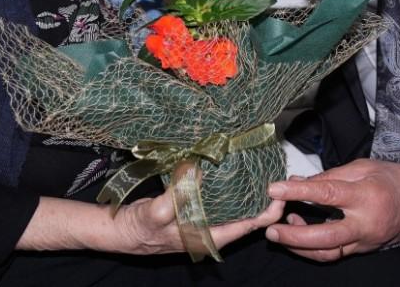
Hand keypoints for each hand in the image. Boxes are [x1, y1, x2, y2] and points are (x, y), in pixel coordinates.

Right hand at [21, 189, 283, 255]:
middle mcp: (211, 229)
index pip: (249, 225)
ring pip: (236, 204)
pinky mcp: (196, 209)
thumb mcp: (154, 213)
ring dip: (249, 187)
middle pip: (248, 213)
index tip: (282, 188)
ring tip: (263, 163)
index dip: (268, 209)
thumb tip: (197, 170)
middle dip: (264, 194)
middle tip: (279, 168)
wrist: (116, 232)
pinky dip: (230, 182)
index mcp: (208, 236)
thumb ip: (177, 195)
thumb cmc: (137, 228)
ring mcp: (204, 220)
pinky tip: (235, 166)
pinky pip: (220, 196)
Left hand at [264, 157, 399, 260]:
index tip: (275, 189)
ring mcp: (365, 241)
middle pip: (325, 238)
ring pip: (327, 253)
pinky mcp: (363, 250)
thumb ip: (329, 176)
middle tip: (271, 228)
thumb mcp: (361, 167)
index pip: (327, 194)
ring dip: (299, 246)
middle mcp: (366, 223)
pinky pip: (334, 253)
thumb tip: (297, 181)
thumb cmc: (392, 178)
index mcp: (367, 195)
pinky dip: (313, 247)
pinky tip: (300, 233)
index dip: (298, 191)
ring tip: (281, 231)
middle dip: (293, 236)